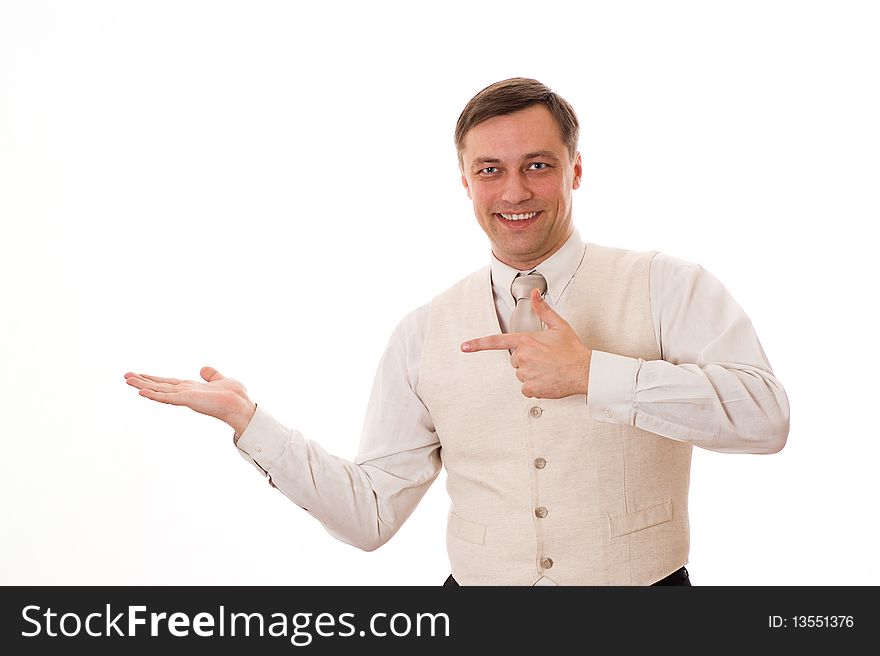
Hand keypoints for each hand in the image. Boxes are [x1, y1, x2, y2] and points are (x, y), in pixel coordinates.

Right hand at [124, 366, 256, 435]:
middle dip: (143, 381)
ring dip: (143, 385)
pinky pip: (168, 397)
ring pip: (160, 390)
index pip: (169, 383)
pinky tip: (142, 392)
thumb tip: (203, 368)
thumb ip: (211, 375)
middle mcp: (185, 392)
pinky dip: (154, 395)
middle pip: (160, 386)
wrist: (241, 405)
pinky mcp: (188, 400)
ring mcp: (185, 397)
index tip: (140, 375)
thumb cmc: (234, 396)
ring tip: (127, 380)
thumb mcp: (221, 379)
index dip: (154, 379)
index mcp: (191, 388)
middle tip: (126, 376)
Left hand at [461, 289, 591, 398]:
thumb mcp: (559, 325)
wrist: (583, 371)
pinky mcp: (530, 388)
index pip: (497, 341)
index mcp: (526, 340)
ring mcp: (525, 373)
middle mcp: (523, 357)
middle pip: (515, 360)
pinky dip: (534, 386)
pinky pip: (525, 388)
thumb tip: (535, 294)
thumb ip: (543, 309)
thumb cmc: (572, 350)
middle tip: (544, 359)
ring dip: (531, 373)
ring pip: (520, 374)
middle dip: (526, 360)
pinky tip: (547, 380)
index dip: (478, 344)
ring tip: (548, 369)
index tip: (464, 346)